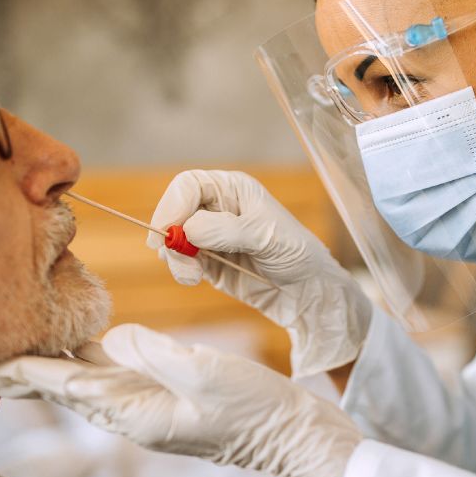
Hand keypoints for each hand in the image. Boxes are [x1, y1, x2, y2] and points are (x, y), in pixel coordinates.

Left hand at [0, 324, 361, 476]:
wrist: (291, 436)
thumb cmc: (255, 407)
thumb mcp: (207, 374)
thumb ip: (158, 355)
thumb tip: (117, 336)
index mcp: (137, 413)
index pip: (69, 386)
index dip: (26, 371)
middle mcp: (133, 413)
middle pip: (66, 389)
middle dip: (24, 375)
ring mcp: (147, 407)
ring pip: (85, 382)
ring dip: (50, 366)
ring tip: (15, 351)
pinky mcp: (163, 397)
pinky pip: (113, 376)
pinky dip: (86, 360)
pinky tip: (77, 344)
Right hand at [149, 169, 370, 376]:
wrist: (307, 291)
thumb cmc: (296, 252)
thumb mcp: (266, 236)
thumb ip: (226, 230)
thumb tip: (189, 229)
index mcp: (233, 190)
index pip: (189, 185)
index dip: (173, 204)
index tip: (168, 229)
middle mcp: (217, 209)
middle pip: (175, 212)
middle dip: (170, 233)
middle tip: (172, 254)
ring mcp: (210, 237)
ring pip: (174, 240)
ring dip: (175, 257)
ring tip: (191, 275)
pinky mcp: (208, 264)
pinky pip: (183, 262)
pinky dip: (181, 270)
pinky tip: (194, 278)